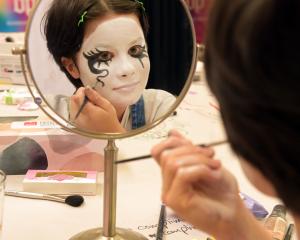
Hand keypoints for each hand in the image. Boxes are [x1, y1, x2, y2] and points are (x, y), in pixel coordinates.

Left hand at [69, 87, 124, 132]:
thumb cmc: (110, 120)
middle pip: (72, 100)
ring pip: (71, 105)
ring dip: (78, 102)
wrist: (109, 134)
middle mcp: (79, 118)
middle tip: (90, 99)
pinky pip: (72, 111)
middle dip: (80, 96)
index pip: (77, 97)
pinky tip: (86, 111)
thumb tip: (86, 88)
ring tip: (89, 106)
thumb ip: (95, 97)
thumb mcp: (107, 106)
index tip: (87, 91)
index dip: (81, 91)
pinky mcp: (75, 123)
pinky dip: (78, 108)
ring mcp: (76, 121)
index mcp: (88, 113)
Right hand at [151, 130, 271, 239]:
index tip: (194, 146)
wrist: (234, 215)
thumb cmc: (222, 193)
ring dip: (199, 160)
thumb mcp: (206, 163)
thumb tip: (173, 133)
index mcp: (172, 175)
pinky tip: (214, 176)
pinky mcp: (176, 201)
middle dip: (192, 150)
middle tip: (211, 157)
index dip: (174, 142)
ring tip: (215, 167)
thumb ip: (188, 150)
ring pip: (174, 163)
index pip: (158, 152)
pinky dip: (202, 170)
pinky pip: (182, 174)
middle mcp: (167, 185)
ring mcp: (170, 194)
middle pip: (167, 155)